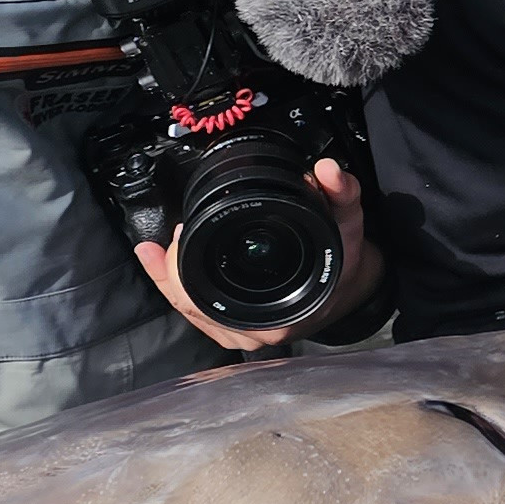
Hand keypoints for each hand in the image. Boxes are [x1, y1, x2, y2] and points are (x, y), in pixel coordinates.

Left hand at [135, 157, 383, 352]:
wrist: (351, 286)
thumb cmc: (344, 261)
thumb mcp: (348, 224)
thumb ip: (340, 195)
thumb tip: (328, 170)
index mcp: (279, 316)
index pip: (214, 301)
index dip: (185, 271)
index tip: (182, 231)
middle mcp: (257, 332)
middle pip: (193, 307)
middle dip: (170, 273)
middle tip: (170, 236)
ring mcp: (244, 334)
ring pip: (192, 311)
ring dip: (168, 281)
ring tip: (153, 251)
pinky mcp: (236, 328)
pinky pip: (198, 311)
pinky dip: (177, 288)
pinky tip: (161, 265)